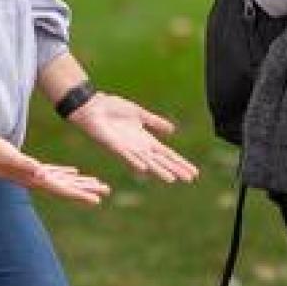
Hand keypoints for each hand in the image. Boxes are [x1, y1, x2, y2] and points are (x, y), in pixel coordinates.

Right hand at [0, 136, 111, 205]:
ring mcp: (35, 175)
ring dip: (81, 183)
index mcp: (36, 180)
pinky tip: (75, 173)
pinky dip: (66, 174)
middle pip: (68, 188)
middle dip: (87, 190)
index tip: (97, 200)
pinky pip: (54, 172)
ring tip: (97, 184)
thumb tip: (40, 172)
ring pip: (63, 181)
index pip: (63, 190)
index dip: (80, 195)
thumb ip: (25, 165)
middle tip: (107, 191)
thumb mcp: (11, 157)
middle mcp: (38, 180)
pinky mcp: (32, 167)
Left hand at [69, 92, 199, 182]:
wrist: (92, 106)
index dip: (180, 162)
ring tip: (172, 179)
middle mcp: (138, 148)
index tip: (194, 172)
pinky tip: (145, 168)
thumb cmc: (112, 108)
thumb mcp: (139, 114)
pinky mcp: (114, 145)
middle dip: (176, 169)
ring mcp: (127, 148)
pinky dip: (136, 161)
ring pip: (148, 162)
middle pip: (162, 161)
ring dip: (159, 170)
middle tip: (190, 179)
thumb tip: (172, 130)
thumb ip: (155, 122)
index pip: (167, 154)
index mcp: (145, 140)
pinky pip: (127, 155)